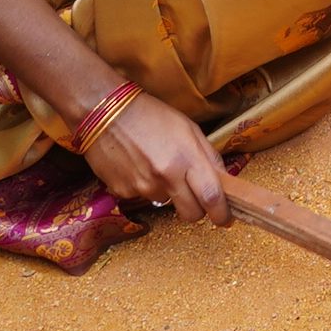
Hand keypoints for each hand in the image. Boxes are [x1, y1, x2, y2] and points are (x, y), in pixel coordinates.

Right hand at [82, 87, 230, 225]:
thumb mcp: (189, 128)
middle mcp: (166, 176)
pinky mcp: (122, 192)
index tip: (226, 218)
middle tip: (197, 199)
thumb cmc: (152, 115)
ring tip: (157, 164)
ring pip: (167, 203)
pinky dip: (146, 186)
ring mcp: (142, 187)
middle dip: (198, 211)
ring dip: (169, 191)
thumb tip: (223, 182)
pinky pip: (144, 197)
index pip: (211, 196)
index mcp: (186, 157)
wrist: (105, 112)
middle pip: (191, 213)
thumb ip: (208, 156)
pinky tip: (138, 165)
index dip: (222, 213)